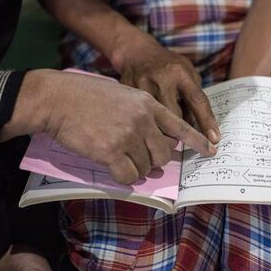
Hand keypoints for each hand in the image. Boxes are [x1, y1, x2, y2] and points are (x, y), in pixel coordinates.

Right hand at [0, 69, 215, 183]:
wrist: (59, 99)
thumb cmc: (89, 96)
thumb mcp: (125, 94)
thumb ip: (144, 113)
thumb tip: (156, 140)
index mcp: (149, 104)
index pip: (180, 126)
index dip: (198, 141)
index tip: (210, 150)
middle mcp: (143, 120)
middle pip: (164, 155)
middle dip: (154, 162)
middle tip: (139, 158)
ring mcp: (128, 135)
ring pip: (146, 167)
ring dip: (136, 168)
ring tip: (119, 155)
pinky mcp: (112, 151)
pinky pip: (129, 176)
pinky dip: (124, 176)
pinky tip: (113, 165)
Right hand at [109, 30, 219, 142]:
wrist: (137, 54)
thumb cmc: (168, 67)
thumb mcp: (187, 74)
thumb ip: (193, 99)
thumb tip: (198, 131)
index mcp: (179, 72)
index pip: (196, 100)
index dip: (206, 121)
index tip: (214, 139)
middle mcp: (160, 78)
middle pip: (174, 116)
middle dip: (180, 130)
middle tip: (184, 136)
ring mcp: (140, 86)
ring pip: (156, 121)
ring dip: (163, 129)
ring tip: (164, 125)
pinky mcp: (127, 93)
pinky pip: (140, 118)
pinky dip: (147, 124)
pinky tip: (147, 120)